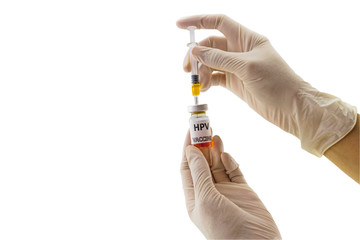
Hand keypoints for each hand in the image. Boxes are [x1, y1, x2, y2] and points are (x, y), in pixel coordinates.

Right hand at [177, 14, 356, 156]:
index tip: (180, 25)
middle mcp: (240, 50)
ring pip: (210, 63)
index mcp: (247, 39)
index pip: (219, 23)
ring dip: (201, 71)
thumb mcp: (247, 67)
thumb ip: (220, 59)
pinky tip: (205, 89)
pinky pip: (215, 77)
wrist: (292, 108)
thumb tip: (196, 51)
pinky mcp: (235, 82)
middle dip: (196, 54)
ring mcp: (237, 67)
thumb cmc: (277, 82)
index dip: (199, 21)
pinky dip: (207, 81)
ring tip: (199, 84)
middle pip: (210, 45)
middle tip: (187, 69)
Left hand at [181, 131, 280, 238]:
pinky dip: (230, 162)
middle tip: (204, 126)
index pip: (187, 167)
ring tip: (214, 133)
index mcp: (195, 197)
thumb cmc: (224, 228)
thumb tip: (190, 150)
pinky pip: (234, 171)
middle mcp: (209, 192)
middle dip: (202, 145)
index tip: (190, 131)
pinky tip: (226, 155)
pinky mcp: (243, 190)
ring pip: (218, 165)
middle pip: (202, 163)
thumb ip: (199, 173)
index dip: (187, 149)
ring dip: (215, 150)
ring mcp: (226, 191)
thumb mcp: (206, 199)